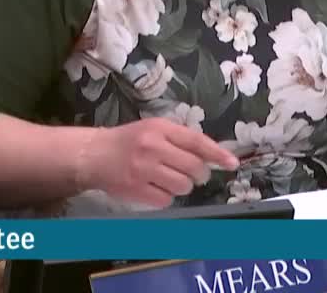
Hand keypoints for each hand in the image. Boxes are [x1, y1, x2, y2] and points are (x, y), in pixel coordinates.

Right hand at [75, 117, 239, 207]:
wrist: (94, 154)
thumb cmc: (128, 141)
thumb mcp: (153, 128)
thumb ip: (180, 138)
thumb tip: (211, 155)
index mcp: (160, 128)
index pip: (196, 141)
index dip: (217, 154)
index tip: (232, 163)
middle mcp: (153, 147)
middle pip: (194, 167)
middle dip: (199, 174)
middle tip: (193, 173)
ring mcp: (144, 169)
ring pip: (183, 186)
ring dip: (182, 186)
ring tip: (169, 178)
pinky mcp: (136, 190)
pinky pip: (166, 199)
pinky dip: (166, 196)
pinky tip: (156, 187)